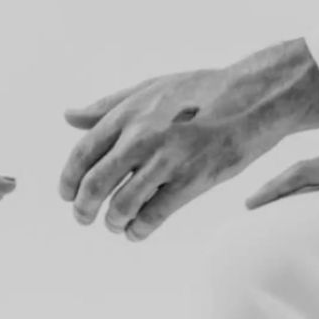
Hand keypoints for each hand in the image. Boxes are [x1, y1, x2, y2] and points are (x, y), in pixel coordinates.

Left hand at [60, 39, 318, 241]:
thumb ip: (108, 106)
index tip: (66, 194)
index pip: (82, 153)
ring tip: (115, 224)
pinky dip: (139, 230)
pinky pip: (154, 216)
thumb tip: (69, 116)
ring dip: (113, 222)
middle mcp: (141, 137)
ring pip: (121, 205)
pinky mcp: (192, 181)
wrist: (252, 99)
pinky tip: (137, 231)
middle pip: (95, 185)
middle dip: (83, 209)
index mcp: (128, 114)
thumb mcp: (150, 87)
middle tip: (83, 218)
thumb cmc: (200, 90)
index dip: (68, 179)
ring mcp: (166, 160)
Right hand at [245, 143, 318, 208]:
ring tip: (276, 205)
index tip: (252, 201)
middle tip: (251, 205)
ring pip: (314, 172)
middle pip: (302, 170)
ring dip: (293, 185)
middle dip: (276, 186)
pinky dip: (313, 185)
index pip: (304, 172)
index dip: (276, 185)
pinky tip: (314, 198)